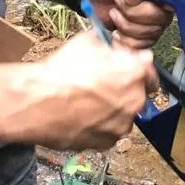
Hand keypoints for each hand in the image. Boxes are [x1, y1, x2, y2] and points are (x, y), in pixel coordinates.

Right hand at [18, 28, 158, 150]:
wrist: (34, 102)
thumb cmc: (60, 72)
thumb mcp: (88, 41)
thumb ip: (111, 44)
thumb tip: (116, 46)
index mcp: (135, 73)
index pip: (150, 69)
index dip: (137, 67)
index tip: (128, 68)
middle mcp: (135, 101)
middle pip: (138, 92)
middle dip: (124, 88)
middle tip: (101, 84)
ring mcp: (122, 125)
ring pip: (123, 113)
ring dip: (112, 108)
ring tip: (86, 101)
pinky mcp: (106, 142)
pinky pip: (109, 131)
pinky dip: (100, 125)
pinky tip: (81, 115)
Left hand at [78, 0, 184, 48]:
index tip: (167, 2)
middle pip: (168, 18)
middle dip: (139, 11)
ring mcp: (158, 18)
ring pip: (152, 33)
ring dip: (127, 22)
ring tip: (118, 6)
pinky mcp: (145, 35)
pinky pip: (140, 45)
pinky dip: (124, 36)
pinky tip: (117, 23)